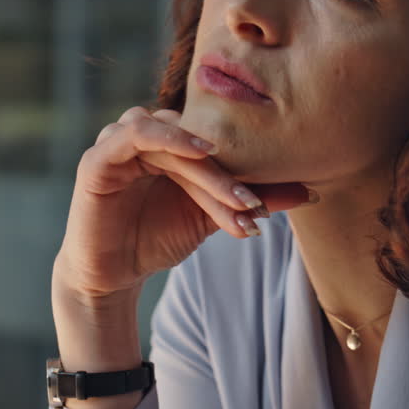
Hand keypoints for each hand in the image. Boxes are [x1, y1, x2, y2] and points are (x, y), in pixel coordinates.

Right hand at [56, 106, 313, 299]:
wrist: (114, 275)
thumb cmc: (159, 236)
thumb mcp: (214, 216)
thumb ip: (254, 198)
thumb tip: (311, 192)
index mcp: (171, 141)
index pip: (214, 142)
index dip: (245, 169)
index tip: (275, 202)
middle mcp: (145, 134)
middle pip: (195, 140)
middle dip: (229, 175)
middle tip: (255, 206)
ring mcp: (118, 141)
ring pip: (172, 137)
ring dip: (206, 169)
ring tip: (234, 196)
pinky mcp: (97, 158)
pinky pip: (133, 133)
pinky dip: (167, 137)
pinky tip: (198, 152)